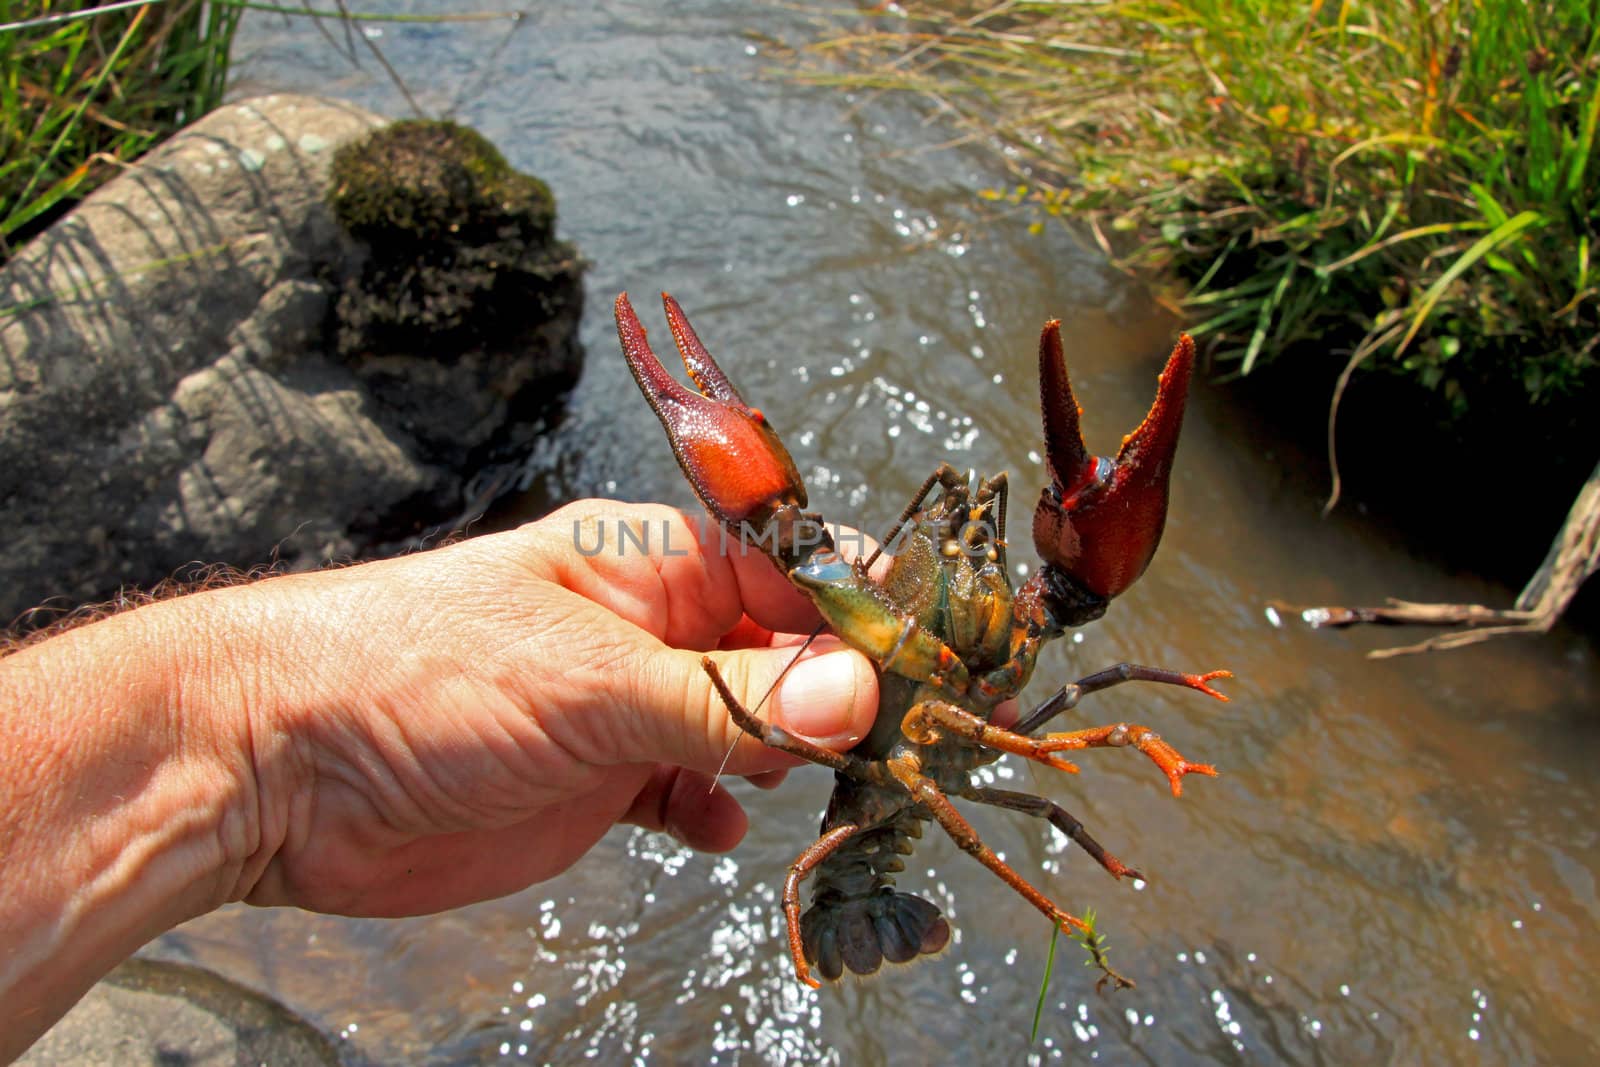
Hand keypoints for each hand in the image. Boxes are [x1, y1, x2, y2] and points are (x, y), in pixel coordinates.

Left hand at [234, 499, 878, 915]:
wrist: (281, 769)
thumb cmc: (418, 673)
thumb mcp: (589, 680)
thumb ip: (727, 694)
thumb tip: (856, 693)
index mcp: (653, 562)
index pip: (794, 572)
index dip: (871, 613)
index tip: (942, 661)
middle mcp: (652, 629)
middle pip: (785, 655)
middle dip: (844, 696)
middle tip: (909, 745)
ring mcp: (626, 708)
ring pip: (748, 728)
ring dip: (791, 757)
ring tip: (823, 789)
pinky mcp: (597, 782)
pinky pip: (690, 790)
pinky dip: (717, 810)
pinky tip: (717, 828)